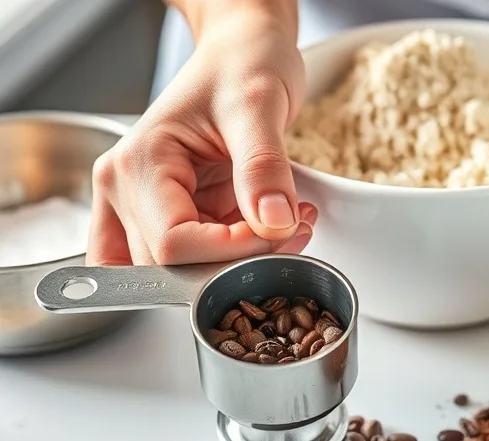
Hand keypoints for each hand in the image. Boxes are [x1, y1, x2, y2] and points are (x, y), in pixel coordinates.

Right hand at [89, 5, 314, 264]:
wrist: (246, 50)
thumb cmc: (243, 63)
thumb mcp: (258, 107)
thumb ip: (263, 167)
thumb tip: (273, 223)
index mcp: (136, 165)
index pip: (173, 245)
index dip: (230, 252)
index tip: (280, 231)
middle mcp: (126, 190)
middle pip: (172, 269)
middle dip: (237, 261)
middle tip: (292, 229)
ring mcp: (144, 205)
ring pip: (182, 272)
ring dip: (236, 263)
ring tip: (284, 223)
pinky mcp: (170, 212)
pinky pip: (194, 258)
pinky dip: (233, 256)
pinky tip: (267, 226)